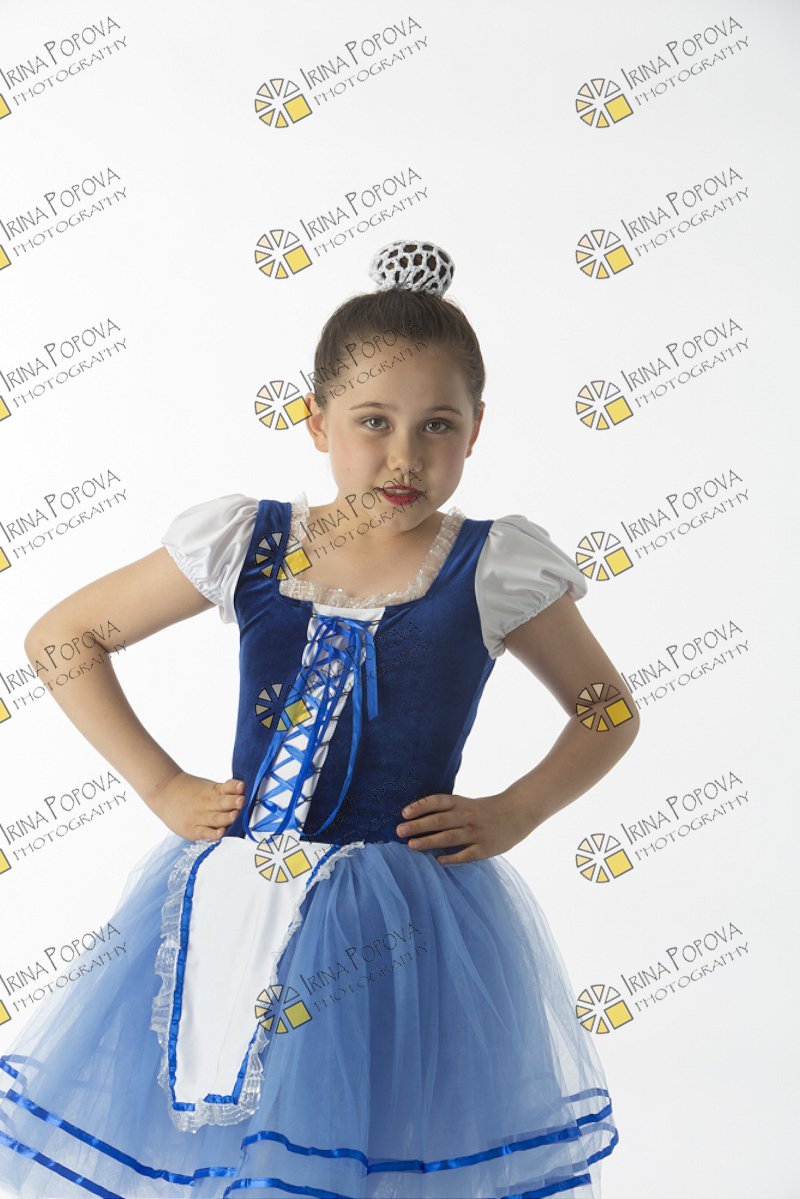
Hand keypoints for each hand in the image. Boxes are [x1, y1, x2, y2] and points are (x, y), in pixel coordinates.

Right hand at [149, 771, 245, 840]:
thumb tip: (245, 791)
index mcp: (214, 791)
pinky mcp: (193, 830)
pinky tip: (220, 833)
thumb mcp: (209, 787)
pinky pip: (205, 833)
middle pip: (223, 803)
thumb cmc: (191, 791)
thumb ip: (226, 791)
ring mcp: (201, 817)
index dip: (235, 787)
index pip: (227, 788)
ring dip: (226, 818)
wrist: (165, 792)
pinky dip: (213, 834)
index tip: (241, 786)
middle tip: (241, 800)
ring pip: (217, 819)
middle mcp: (209, 804)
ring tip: (234, 815)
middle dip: (233, 802)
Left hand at [395, 791, 534, 864]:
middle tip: (399, 831)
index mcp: (461, 802)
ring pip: (449, 837)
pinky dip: (452, 857)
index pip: (437, 802)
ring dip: (429, 841)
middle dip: (418, 825)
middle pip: (439, 820)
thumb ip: (448, 810)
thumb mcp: (467, 803)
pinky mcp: (485, 848)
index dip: (420, 806)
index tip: (404, 812)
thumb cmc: (486, 809)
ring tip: (411, 845)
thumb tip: (419, 818)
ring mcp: (476, 832)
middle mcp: (467, 816)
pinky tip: (438, 860)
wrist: (518, 812)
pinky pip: (466, 854)